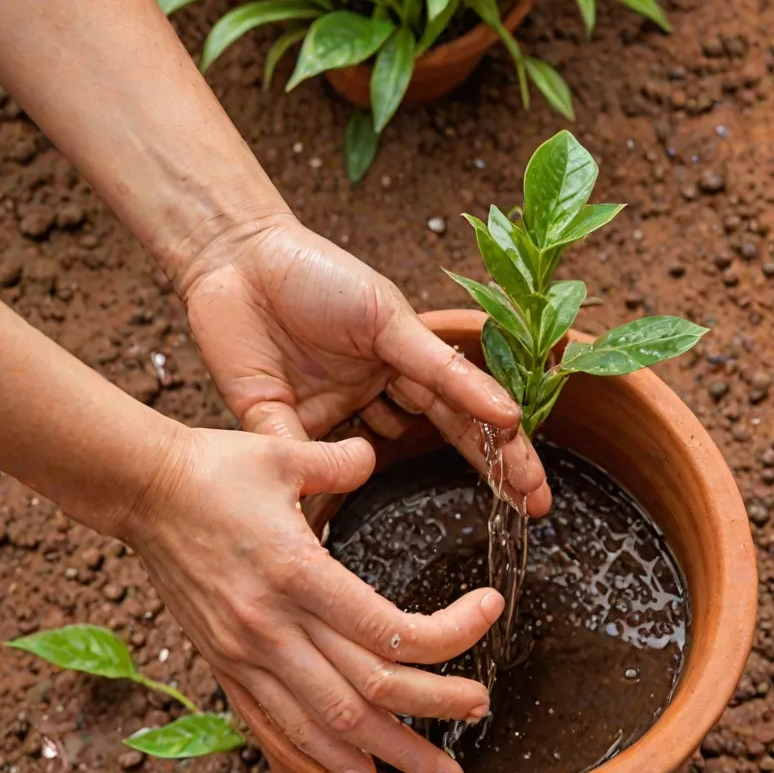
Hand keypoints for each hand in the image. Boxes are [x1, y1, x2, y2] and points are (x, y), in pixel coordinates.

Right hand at [125, 426, 503, 772]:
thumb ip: (341, 462)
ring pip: (327, 724)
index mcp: (297, 572)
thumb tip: (375, 456)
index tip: (490, 612)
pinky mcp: (227, 667)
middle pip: (368, 690)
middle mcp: (273, 626)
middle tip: (481, 712)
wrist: (141, 493)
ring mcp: (247, 654)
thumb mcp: (283, 454)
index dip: (453, 633)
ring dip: (388, 756)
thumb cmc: (214, 470)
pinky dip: (322, 758)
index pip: (390, 629)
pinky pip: (277, 727)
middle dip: (434, 710)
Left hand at [177, 213, 551, 515]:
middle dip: (488, 473)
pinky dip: (326, 482)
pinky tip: (344, 509)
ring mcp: (332, 413)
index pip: (465, 412)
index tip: (536, 493)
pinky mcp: (278, 424)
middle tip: (528, 511)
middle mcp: (375, 393)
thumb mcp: (390, 320)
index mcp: (404, 361)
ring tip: (456, 516)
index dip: (504, 452)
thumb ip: (441, 372)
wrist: (237, 255)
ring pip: (377, 461)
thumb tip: (503, 416)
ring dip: (409, 484)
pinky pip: (305, 463)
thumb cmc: (320, 275)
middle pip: (440, 439)